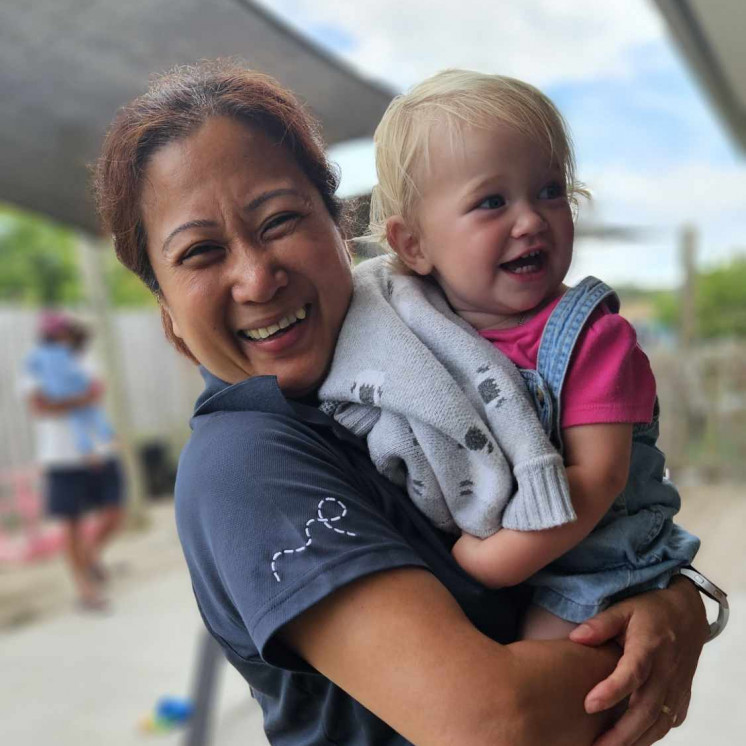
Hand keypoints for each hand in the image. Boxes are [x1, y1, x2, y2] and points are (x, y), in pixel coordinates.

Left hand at [569, 577, 706, 745]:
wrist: (688, 613)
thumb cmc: (650, 610)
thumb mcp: (624, 608)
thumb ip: (600, 624)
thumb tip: (575, 638)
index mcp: (650, 646)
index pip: (632, 673)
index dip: (612, 691)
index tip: (588, 704)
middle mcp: (667, 670)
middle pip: (646, 708)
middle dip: (622, 733)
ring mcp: (678, 685)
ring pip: (659, 722)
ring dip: (636, 740)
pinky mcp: (683, 695)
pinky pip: (670, 721)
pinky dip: (652, 735)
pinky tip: (633, 741)